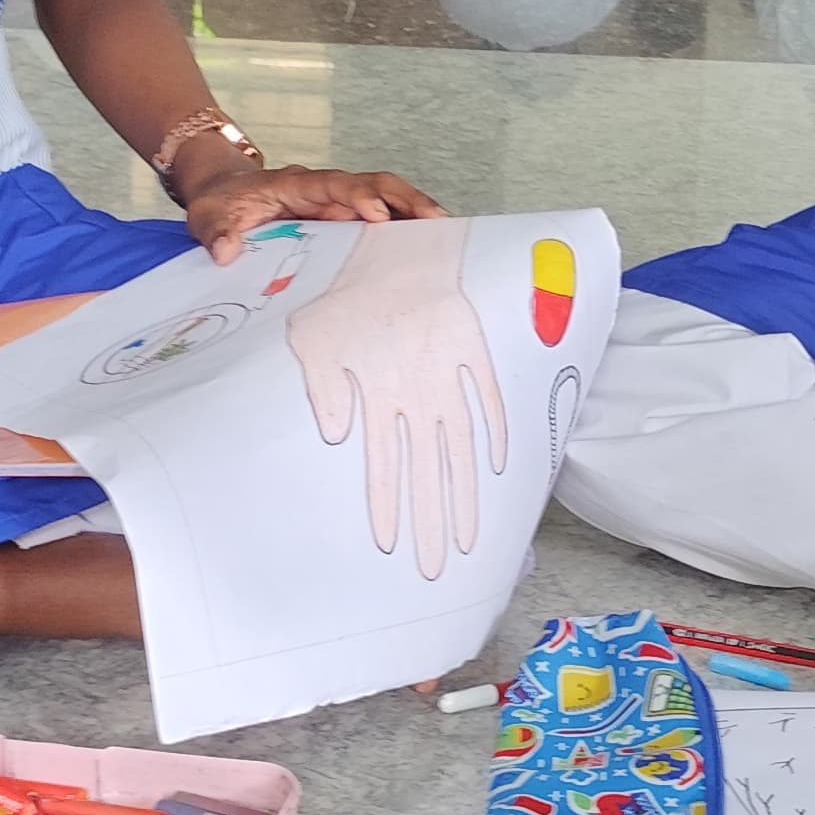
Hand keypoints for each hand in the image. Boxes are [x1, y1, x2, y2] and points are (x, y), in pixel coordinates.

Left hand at [175, 154, 441, 265]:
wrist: (223, 191)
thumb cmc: (219, 203)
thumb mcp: (207, 216)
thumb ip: (217, 232)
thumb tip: (227, 252)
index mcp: (295, 184)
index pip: (333, 185)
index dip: (357, 196)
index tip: (378, 215)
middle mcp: (324, 189)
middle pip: (374, 184)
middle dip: (406, 199)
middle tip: (438, 221)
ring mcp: (336, 202)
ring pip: (385, 198)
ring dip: (415, 212)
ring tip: (448, 234)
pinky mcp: (342, 217)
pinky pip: (380, 216)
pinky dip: (405, 226)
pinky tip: (428, 244)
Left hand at [285, 220, 507, 580]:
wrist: (394, 247)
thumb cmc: (344, 296)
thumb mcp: (314, 340)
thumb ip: (325, 389)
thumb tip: (340, 436)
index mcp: (377, 393)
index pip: (383, 465)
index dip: (389, 507)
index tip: (394, 547)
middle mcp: (416, 392)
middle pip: (427, 470)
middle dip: (430, 522)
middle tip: (434, 567)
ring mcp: (447, 374)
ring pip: (460, 446)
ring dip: (464, 495)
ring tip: (467, 538)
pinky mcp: (472, 350)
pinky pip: (488, 398)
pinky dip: (496, 431)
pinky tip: (500, 467)